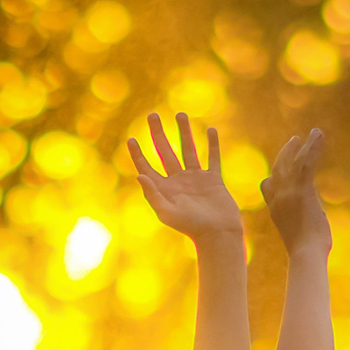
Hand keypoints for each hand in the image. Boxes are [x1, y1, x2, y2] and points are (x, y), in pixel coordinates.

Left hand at [129, 112, 241, 240]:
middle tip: (152, 115)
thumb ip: (152, 195)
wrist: (218, 235)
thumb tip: (139, 175)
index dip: (138, 154)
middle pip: (165, 152)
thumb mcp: (167, 213)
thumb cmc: (191, 227)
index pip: (147, 167)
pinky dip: (213, 144)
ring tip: (180, 114)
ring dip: (184, 132)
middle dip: (158, 133)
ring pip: (188, 150)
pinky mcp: (214, 180)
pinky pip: (212, 158)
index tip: (132, 138)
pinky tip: (210, 130)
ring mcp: (196, 179)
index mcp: (164, 189)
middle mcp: (178, 181)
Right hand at [261, 129, 328, 252]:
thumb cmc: (307, 252)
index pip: (267, 187)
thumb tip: (315, 217)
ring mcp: (289, 193)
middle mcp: (278, 198)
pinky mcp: (302, 190)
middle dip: (285, 154)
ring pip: (293, 162)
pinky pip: (306, 162)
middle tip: (294, 141)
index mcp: (275, 210)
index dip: (273, 176)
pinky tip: (319, 135)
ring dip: (302, 146)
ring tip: (312, 134)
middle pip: (278, 169)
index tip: (280, 166)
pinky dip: (313, 147)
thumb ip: (303, 218)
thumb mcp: (301, 232)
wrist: (306, 254)